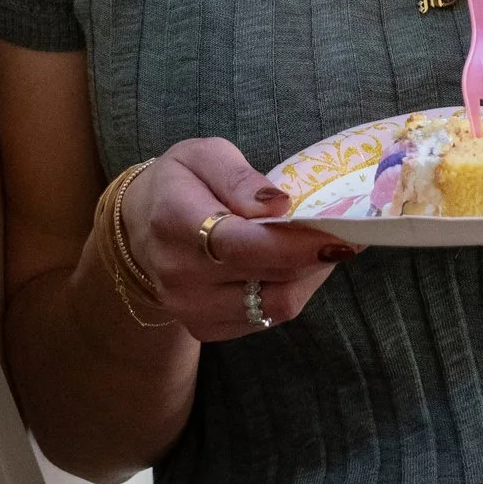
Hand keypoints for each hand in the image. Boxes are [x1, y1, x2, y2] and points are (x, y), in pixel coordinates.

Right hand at [120, 138, 355, 340]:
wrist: (139, 226)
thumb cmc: (179, 182)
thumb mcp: (204, 155)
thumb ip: (240, 177)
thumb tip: (280, 204)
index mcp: (176, 222)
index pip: (245, 245)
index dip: (298, 244)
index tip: (342, 233)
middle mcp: (180, 275)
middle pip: (271, 279)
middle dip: (316, 256)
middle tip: (344, 231)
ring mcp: (190, 308)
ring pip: (276, 306)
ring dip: (309, 277)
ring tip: (320, 247)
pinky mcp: (204, 328)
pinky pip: (265, 319)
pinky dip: (289, 292)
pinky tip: (292, 267)